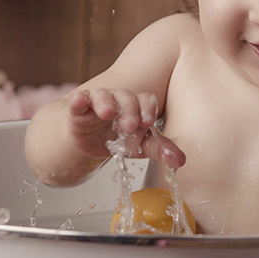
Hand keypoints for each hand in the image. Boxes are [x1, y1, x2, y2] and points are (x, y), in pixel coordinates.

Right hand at [67, 88, 185, 167]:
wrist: (91, 144)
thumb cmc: (121, 139)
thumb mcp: (142, 146)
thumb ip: (160, 149)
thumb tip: (180, 161)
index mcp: (137, 106)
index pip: (145, 100)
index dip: (148, 109)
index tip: (148, 122)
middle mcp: (118, 100)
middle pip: (126, 97)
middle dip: (129, 110)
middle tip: (130, 125)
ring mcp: (98, 102)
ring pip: (102, 96)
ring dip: (105, 103)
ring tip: (107, 114)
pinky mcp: (78, 109)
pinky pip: (78, 100)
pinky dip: (78, 100)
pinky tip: (78, 102)